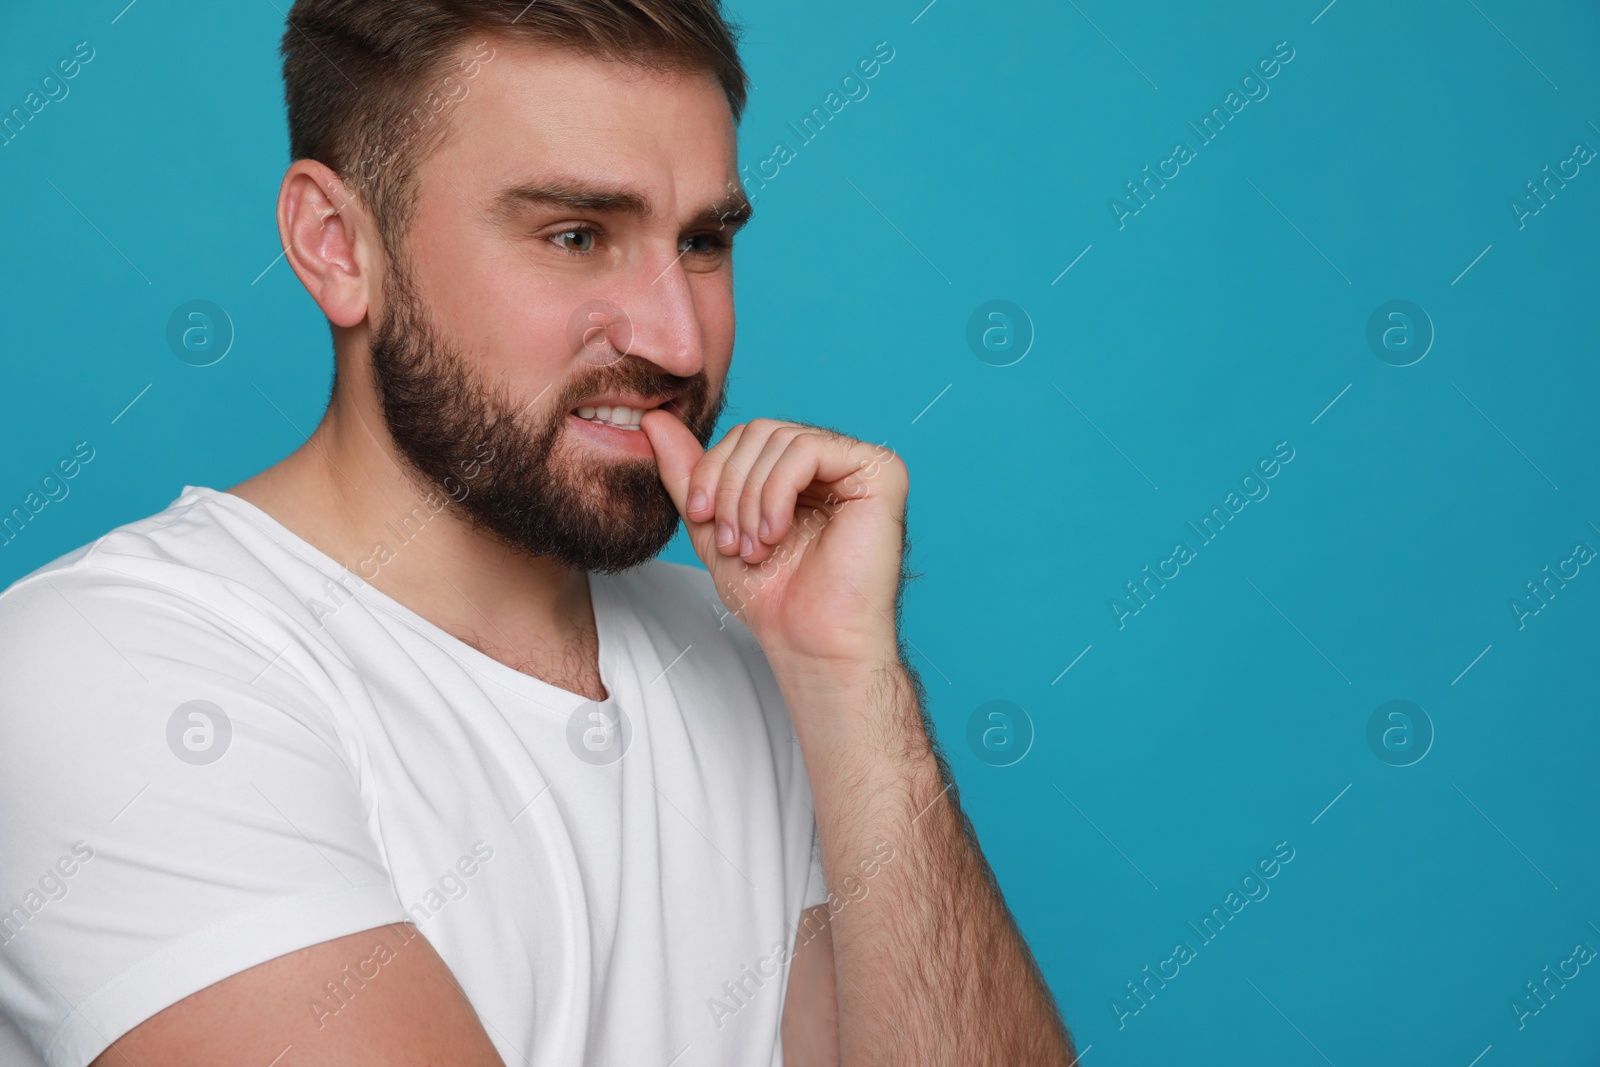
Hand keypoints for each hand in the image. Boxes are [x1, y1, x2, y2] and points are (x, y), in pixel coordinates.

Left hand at [641, 411, 907, 668]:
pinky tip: (776, 533)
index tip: (701, 520)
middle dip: (730, 487)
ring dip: (752, 498)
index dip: (712, 471)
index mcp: (800, 471)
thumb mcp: (714, 526)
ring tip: (754, 547)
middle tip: (730, 542)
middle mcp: (833, 461)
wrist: (812, 644)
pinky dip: (778, 492)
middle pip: (760, 431)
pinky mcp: (881, 473)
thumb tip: (654, 420)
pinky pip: (809, 450)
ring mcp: (859, 464)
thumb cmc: (775, 597)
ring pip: (780, 439)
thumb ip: (689, 474)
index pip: (745, 436)